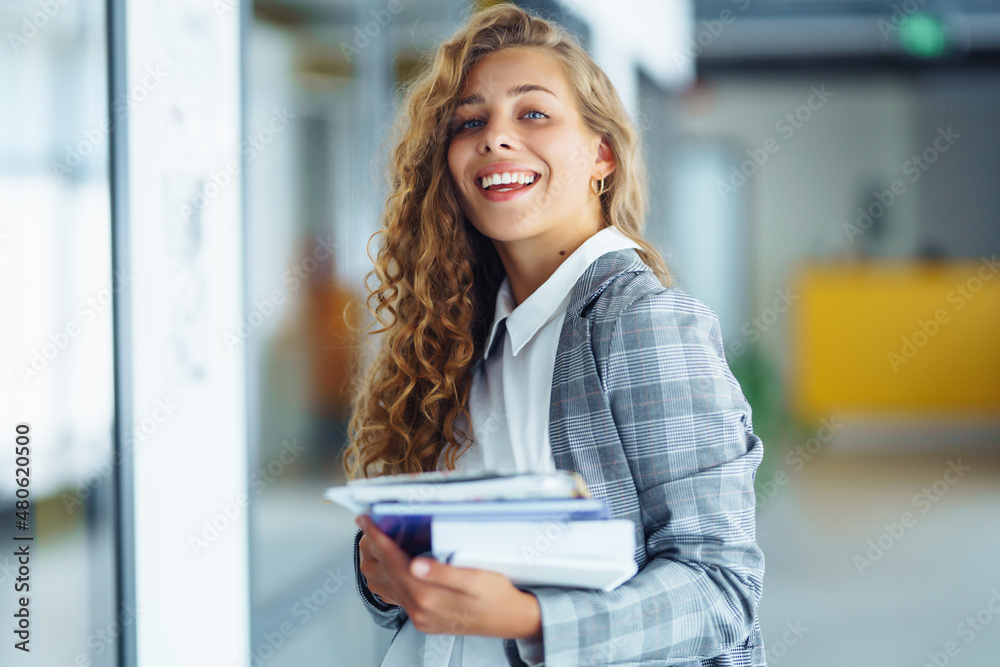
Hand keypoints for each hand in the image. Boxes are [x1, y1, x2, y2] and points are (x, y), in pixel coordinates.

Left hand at [355, 515, 541, 639]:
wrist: (510, 620)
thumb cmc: (498, 596)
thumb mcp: (476, 579)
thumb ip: (444, 573)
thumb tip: (416, 564)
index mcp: (429, 597)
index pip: (394, 561)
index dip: (378, 538)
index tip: (366, 521)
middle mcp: (419, 610)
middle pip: (386, 573)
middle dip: (374, 546)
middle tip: (368, 525)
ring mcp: (420, 617)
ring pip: (387, 587)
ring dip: (378, 563)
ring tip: (376, 542)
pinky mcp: (424, 619)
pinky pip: (397, 598)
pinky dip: (388, 579)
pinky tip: (390, 569)